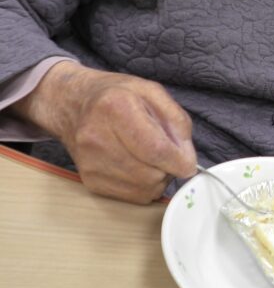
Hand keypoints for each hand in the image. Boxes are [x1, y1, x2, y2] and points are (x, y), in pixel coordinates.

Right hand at [13, 62, 196, 203]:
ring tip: (148, 157)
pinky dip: (143, 185)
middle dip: (168, 167)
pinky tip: (136, 166)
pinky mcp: (90, 182)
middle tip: (163, 152)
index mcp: (116, 108)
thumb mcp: (151, 91)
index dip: (180, 161)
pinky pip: (132, 196)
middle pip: (152, 174)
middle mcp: (98, 138)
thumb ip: (176, 120)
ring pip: (145, 189)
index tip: (188, 162)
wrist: (71, 105)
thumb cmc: (115, 95)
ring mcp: (91, 163)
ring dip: (156, 177)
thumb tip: (186, 156)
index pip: (156, 149)